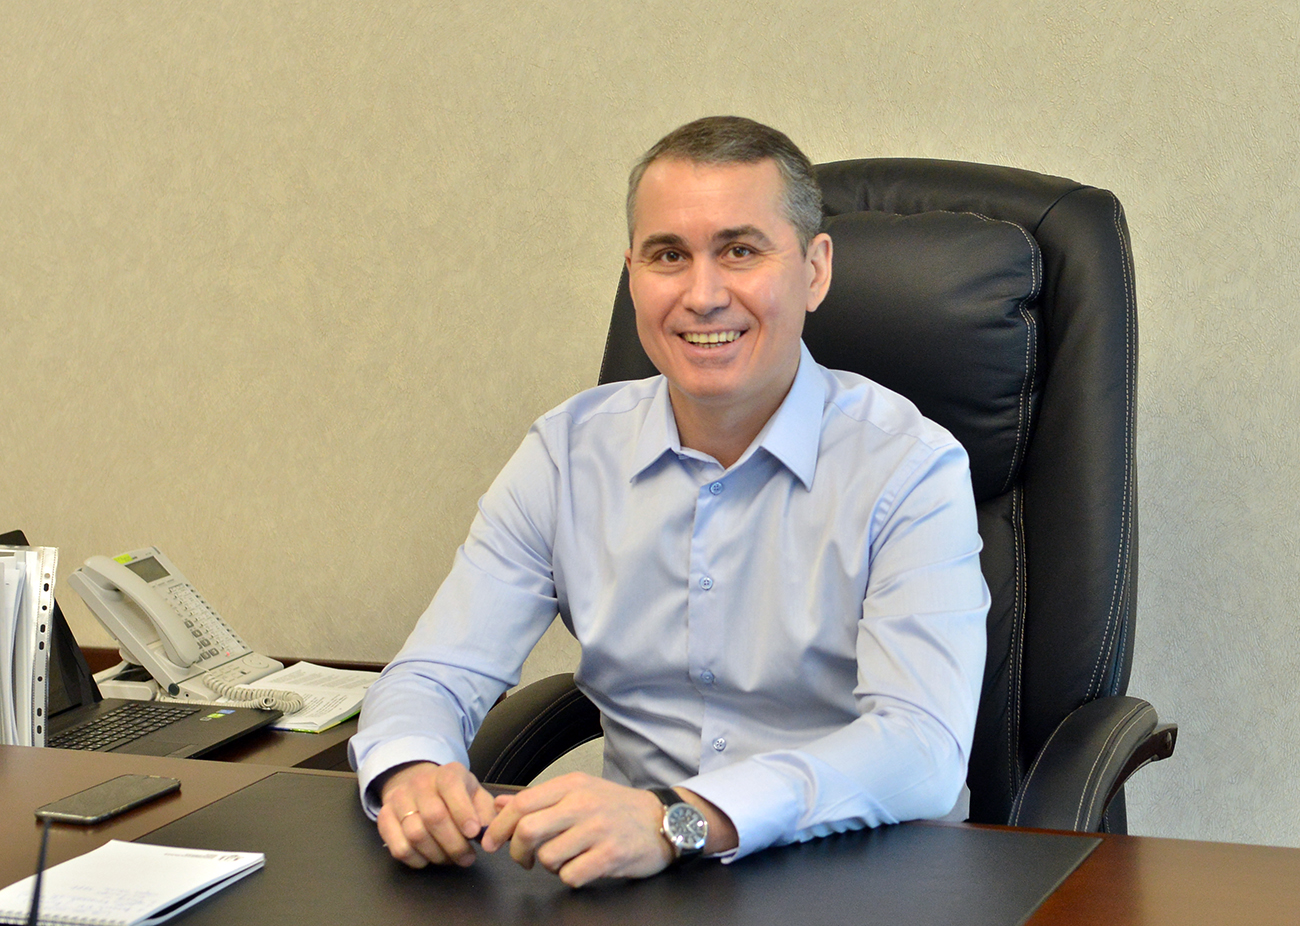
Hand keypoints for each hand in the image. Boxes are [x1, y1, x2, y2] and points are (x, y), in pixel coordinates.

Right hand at [376, 761, 497, 868]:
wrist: (419, 785)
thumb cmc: (455, 794)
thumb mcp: (475, 794)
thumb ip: (487, 812)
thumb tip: (491, 834)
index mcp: (446, 773)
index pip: (452, 787)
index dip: (463, 812)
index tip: (474, 833)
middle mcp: (419, 783)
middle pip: (434, 817)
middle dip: (454, 844)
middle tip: (468, 858)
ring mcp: (399, 800)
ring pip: (415, 834)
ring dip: (437, 854)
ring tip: (451, 859)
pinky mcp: (384, 818)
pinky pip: (398, 847)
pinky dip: (416, 860)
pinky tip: (429, 859)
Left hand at [480, 772, 673, 886]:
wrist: (662, 819)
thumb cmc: (615, 807)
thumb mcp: (578, 791)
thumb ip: (538, 798)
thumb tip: (498, 804)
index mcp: (572, 785)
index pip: (522, 803)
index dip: (500, 826)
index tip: (491, 842)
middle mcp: (583, 803)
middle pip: (528, 829)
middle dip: (516, 851)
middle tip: (523, 859)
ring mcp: (598, 830)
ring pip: (548, 857)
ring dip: (548, 866)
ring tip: (563, 860)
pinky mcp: (610, 855)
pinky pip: (571, 876)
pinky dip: (570, 877)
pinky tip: (581, 868)